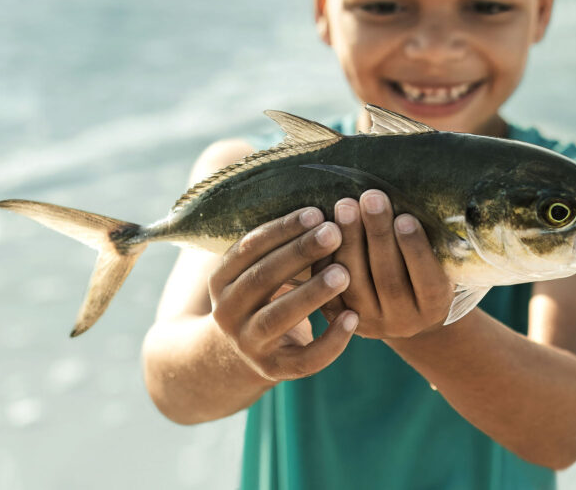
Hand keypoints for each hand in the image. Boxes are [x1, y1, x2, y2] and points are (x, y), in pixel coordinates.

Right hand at [208, 207, 358, 380]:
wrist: (235, 357)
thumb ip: (279, 246)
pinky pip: (304, 360)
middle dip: (299, 253)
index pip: (248, 248)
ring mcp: (248, 344)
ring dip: (311, 293)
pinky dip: (330, 341)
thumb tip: (324, 204)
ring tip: (343, 272)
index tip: (316, 211)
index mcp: (221, 280)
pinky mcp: (273, 370)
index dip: (281, 229)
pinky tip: (354, 319)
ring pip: (278, 318)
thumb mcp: (256, 271)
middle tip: (335, 231)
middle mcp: (227, 312)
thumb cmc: (262, 297)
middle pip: (262, 279)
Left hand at [321, 189, 453, 339]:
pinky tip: (324, 229)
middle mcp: (403, 322)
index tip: (405, 217)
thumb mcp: (438, 262)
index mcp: (434, 307)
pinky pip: (331, 291)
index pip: (427, 280)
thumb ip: (430, 242)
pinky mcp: (341, 319)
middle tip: (371, 198)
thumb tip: (410, 199)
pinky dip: (326, 259)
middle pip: (388, 279)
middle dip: (378, 235)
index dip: (416, 249)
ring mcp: (370, 323)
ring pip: (356, 285)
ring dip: (349, 242)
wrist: (402, 311)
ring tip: (346, 205)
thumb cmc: (424, 270)